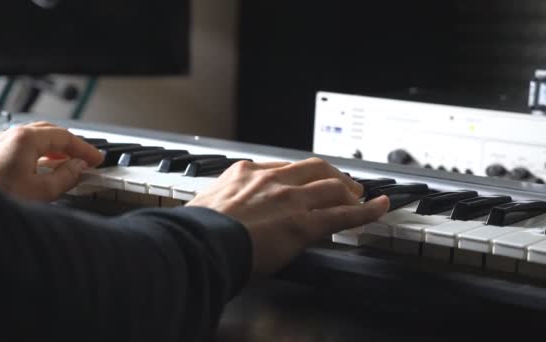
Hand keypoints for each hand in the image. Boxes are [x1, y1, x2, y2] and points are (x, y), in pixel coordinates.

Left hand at [0, 122, 103, 201]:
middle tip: (87, 160)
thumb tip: (79, 168)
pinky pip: (23, 147)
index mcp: (25, 139)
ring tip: (70, 164)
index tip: (97, 160)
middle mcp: (10, 136)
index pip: (65, 137)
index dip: (85, 149)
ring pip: (36, 138)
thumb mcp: (42, 191)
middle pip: (50, 132)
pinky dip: (40, 154)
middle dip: (71, 146)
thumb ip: (66, 176)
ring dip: (56, 150)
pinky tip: (45, 168)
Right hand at [187, 158, 389, 274]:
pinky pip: (343, 215)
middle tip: (342, 184)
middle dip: (331, 175)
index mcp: (246, 172)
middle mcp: (272, 180)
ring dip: (350, 191)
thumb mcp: (206, 204)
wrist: (201, 242)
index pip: (282, 167)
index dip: (300, 174)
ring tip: (361, 197)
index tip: (305, 179)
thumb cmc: (198, 229)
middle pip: (313, 169)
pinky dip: (366, 211)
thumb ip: (221, 202)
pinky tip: (378, 209)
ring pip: (331, 188)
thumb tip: (220, 211)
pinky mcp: (303, 224)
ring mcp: (290, 200)